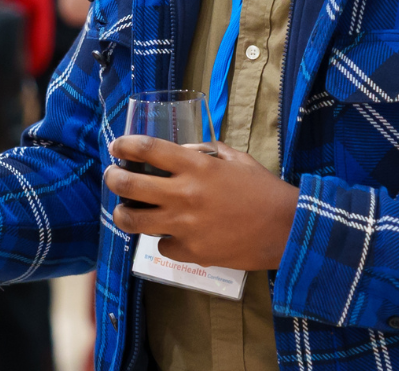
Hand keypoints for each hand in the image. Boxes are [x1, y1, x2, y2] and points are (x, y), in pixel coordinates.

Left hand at [103, 137, 296, 270]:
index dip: (124, 145)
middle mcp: (184, 194)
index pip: (146, 148)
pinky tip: (172, 235)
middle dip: (112, 178)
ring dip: (123, 214)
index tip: (117, 146)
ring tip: (125, 211)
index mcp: (196, 166)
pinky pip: (162, 246)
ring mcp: (184, 226)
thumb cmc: (264, 191)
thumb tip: (184, 149)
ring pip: (132, 221)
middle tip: (112, 177)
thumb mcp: (237, 160)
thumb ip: (207, 151)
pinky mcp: (190, 252)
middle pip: (127, 185)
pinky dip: (164, 240)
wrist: (286, 230)